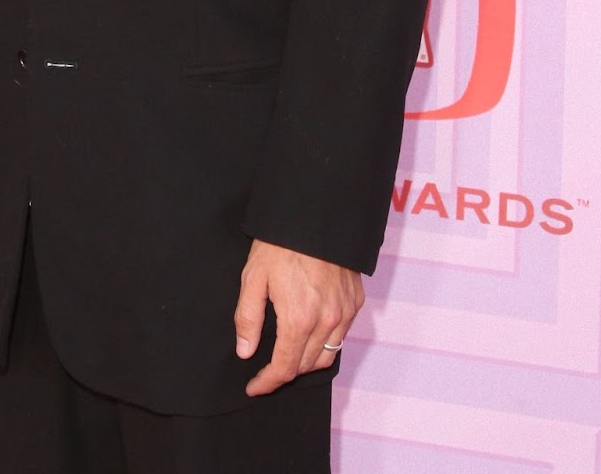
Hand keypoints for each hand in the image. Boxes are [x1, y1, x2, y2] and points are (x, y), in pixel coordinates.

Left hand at [234, 239, 362, 395]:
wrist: (315, 214)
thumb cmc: (280, 242)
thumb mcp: (254, 277)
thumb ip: (248, 318)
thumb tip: (245, 351)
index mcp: (298, 319)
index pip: (285, 369)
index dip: (267, 382)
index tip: (254, 386)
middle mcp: (326, 321)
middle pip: (306, 366)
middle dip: (285, 372)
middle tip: (266, 369)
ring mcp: (344, 312)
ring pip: (327, 355)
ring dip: (307, 361)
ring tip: (288, 354)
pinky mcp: (355, 301)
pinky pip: (341, 335)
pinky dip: (326, 342)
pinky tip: (310, 332)